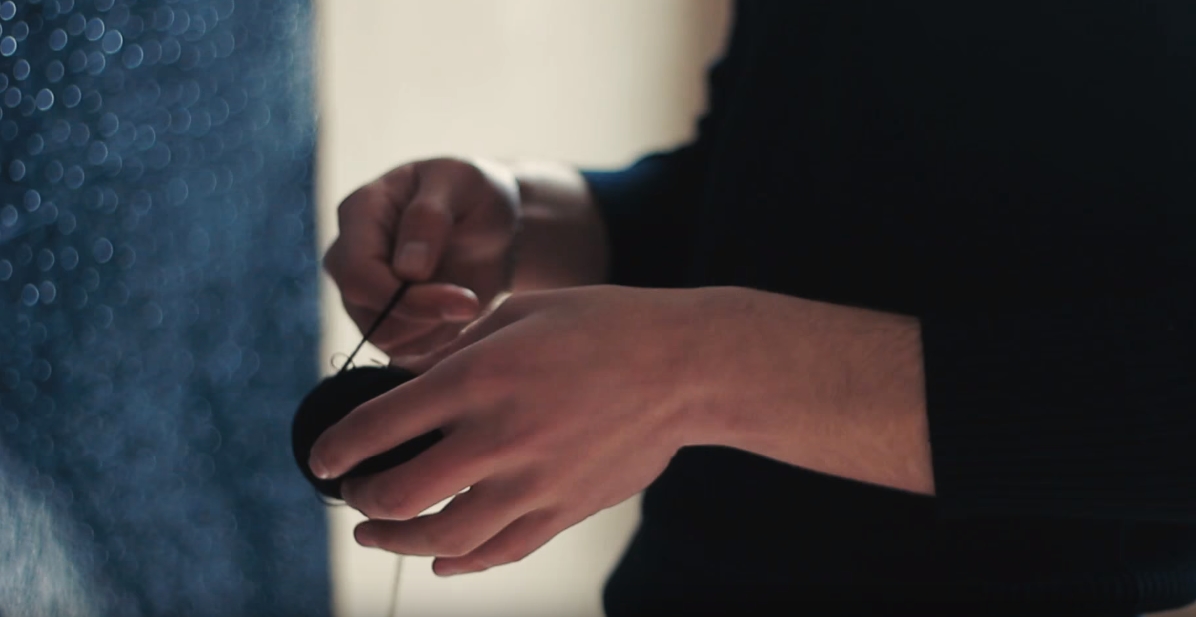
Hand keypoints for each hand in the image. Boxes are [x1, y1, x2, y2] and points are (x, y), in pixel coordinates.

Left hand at [308, 285, 719, 574]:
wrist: (685, 367)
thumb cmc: (603, 325)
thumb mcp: (520, 313)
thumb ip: (458, 351)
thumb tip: (411, 385)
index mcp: (477, 379)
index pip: (377, 427)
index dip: (336, 450)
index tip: (323, 459)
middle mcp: (496, 437)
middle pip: (397, 496)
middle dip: (360, 500)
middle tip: (353, 493)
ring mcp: (532, 483)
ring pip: (441, 538)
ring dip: (398, 541)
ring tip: (380, 533)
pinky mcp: (564, 510)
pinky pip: (498, 552)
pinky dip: (460, 560)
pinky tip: (443, 556)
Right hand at [323, 158, 520, 359]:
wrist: (493, 222)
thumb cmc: (474, 192)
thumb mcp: (462, 182)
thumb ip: (430, 217)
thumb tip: (406, 269)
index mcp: (360, 213)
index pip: (358, 273)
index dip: (406, 298)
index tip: (465, 300)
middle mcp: (350, 256)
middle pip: (367, 314)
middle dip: (425, 317)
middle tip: (472, 303)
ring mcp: (363, 293)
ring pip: (385, 338)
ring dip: (435, 328)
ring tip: (466, 297)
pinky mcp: (385, 320)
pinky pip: (405, 352)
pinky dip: (439, 339)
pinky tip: (459, 311)